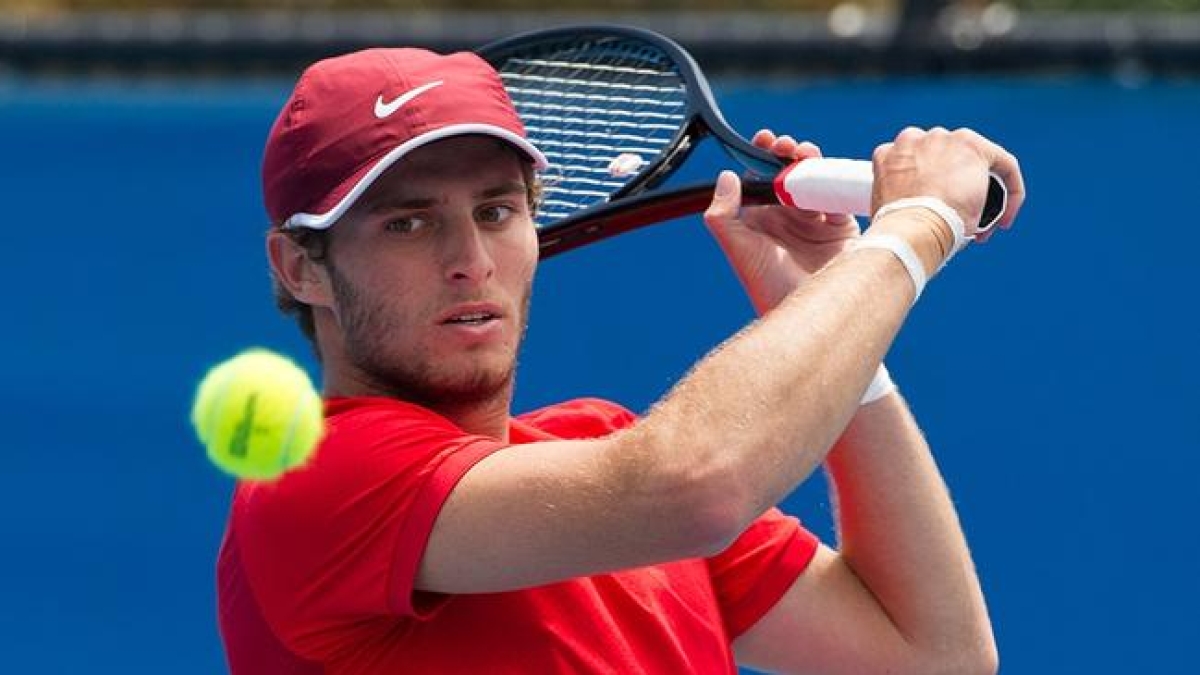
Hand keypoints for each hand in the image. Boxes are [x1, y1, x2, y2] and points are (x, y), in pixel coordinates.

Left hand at [704, 130, 860, 313]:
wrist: (810, 315)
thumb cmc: (768, 286)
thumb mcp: (739, 248)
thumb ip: (724, 215)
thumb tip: (725, 177)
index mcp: (760, 220)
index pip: (760, 179)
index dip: (763, 155)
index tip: (765, 138)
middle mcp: (786, 218)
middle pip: (790, 174)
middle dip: (790, 154)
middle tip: (790, 145)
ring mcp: (814, 222)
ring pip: (814, 181)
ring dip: (812, 164)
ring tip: (808, 155)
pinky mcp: (841, 228)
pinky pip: (839, 196)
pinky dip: (835, 183)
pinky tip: (828, 177)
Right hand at [871, 126, 1025, 246]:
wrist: (911, 230)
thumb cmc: (898, 231)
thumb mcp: (888, 209)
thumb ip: (903, 199)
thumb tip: (917, 214)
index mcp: (890, 153)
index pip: (916, 165)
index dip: (929, 189)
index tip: (935, 211)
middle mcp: (916, 139)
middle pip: (946, 162)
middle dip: (955, 189)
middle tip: (959, 219)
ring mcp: (945, 140)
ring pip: (973, 164)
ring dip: (981, 193)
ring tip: (981, 225)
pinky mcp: (975, 148)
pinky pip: (1002, 165)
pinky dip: (1011, 191)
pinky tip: (1006, 218)